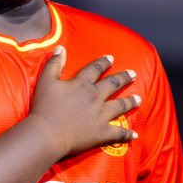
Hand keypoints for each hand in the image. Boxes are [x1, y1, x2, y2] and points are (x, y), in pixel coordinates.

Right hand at [25, 49, 140, 159]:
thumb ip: (54, 64)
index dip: (103, 62)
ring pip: (120, 106)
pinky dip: (127, 134)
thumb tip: (61, 48)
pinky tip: (134, 133)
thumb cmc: (43, 108)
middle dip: (124, 78)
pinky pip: (118, 133)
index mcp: (82, 84)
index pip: (95, 69)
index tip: (111, 58)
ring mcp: (101, 115)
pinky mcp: (101, 132)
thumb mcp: (45, 81)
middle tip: (132, 74)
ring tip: (138, 99)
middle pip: (113, 84)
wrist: (47, 133)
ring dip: (130, 101)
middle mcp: (95, 97)